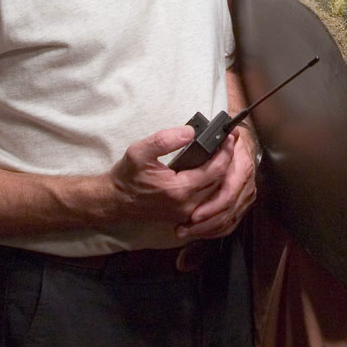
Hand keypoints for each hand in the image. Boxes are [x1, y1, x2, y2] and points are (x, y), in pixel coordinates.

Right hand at [107, 125, 233, 224]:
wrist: (116, 200)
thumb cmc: (127, 176)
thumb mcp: (140, 151)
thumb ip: (164, 140)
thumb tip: (189, 132)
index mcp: (179, 190)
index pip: (215, 170)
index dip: (226, 152)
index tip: (230, 136)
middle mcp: (187, 205)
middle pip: (221, 181)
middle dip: (228, 159)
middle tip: (230, 140)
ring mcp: (187, 213)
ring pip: (216, 191)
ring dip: (223, 171)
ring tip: (224, 151)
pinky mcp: (184, 215)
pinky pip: (208, 199)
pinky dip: (215, 183)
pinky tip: (214, 168)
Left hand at [175, 126, 257, 239]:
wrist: (241, 143)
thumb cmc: (227, 140)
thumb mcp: (218, 134)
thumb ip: (208, 135)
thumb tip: (190, 133)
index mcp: (242, 166)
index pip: (229, 192)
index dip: (211, 206)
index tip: (193, 214)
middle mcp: (247, 183)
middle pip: (228, 210)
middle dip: (207, 222)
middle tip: (185, 227)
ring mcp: (246, 195)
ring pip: (230, 220)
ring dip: (208, 228)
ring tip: (186, 231)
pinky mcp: (242, 203)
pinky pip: (231, 223)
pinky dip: (215, 230)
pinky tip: (198, 232)